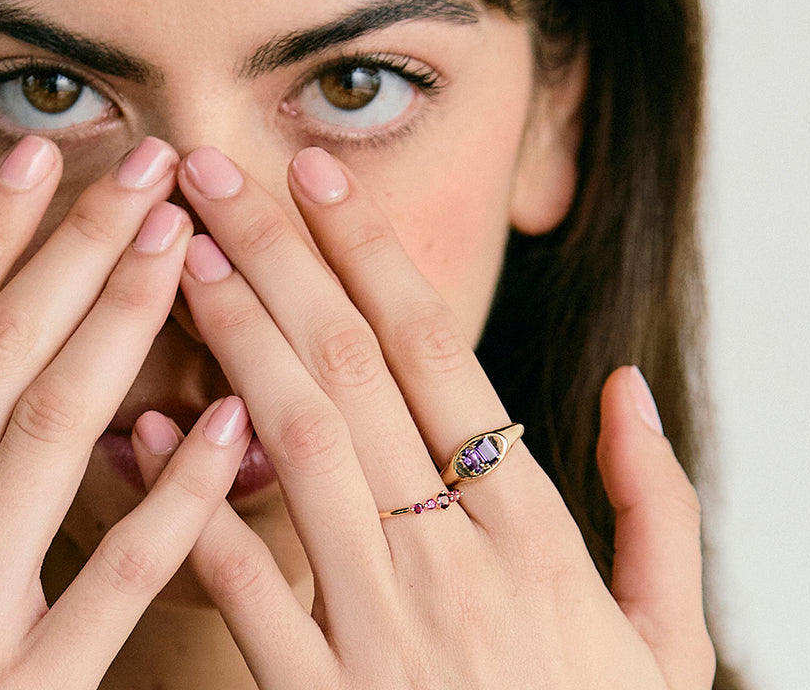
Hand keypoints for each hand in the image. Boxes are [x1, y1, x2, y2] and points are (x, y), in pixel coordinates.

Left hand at [133, 145, 714, 687]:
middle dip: (279, 261)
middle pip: (355, 377)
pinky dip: (188, 506)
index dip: (373, 257)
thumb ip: (655, 509)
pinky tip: (143, 433)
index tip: (315, 176)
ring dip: (234, 344)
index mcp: (537, 536)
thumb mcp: (666, 639)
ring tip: (182, 257)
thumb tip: (626, 388)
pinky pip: (245, 589)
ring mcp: (383, 631)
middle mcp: (456, 564)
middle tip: (213, 171)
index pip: (443, 360)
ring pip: (297, 451)